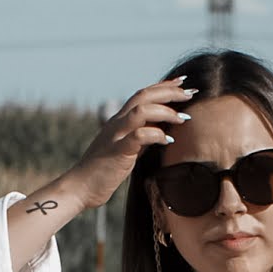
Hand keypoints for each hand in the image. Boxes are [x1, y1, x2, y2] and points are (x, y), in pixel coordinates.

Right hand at [65, 77, 194, 211]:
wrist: (80, 187)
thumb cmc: (103, 172)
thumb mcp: (126, 151)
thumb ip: (140, 139)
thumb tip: (159, 133)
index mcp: (119, 121)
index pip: (143, 95)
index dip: (163, 87)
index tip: (183, 84)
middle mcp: (117, 123)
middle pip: (144, 96)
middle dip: (169, 92)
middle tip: (191, 93)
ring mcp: (116, 135)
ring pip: (142, 111)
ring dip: (165, 111)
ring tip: (183, 119)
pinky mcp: (118, 151)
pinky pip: (139, 136)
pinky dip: (156, 135)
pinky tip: (169, 140)